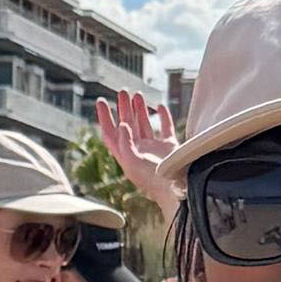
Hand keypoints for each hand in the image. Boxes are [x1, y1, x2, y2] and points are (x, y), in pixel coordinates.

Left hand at [92, 95, 179, 213]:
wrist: (178, 190)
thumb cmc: (153, 181)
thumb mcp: (133, 163)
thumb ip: (125, 143)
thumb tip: (121, 124)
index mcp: (126, 155)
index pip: (111, 133)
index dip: (105, 117)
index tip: (102, 101)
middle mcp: (138, 151)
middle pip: (127, 125)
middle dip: (123, 108)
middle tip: (122, 91)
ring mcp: (154, 149)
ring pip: (144, 125)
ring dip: (139, 110)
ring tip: (137, 94)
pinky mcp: (170, 148)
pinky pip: (166, 129)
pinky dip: (163, 117)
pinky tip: (159, 106)